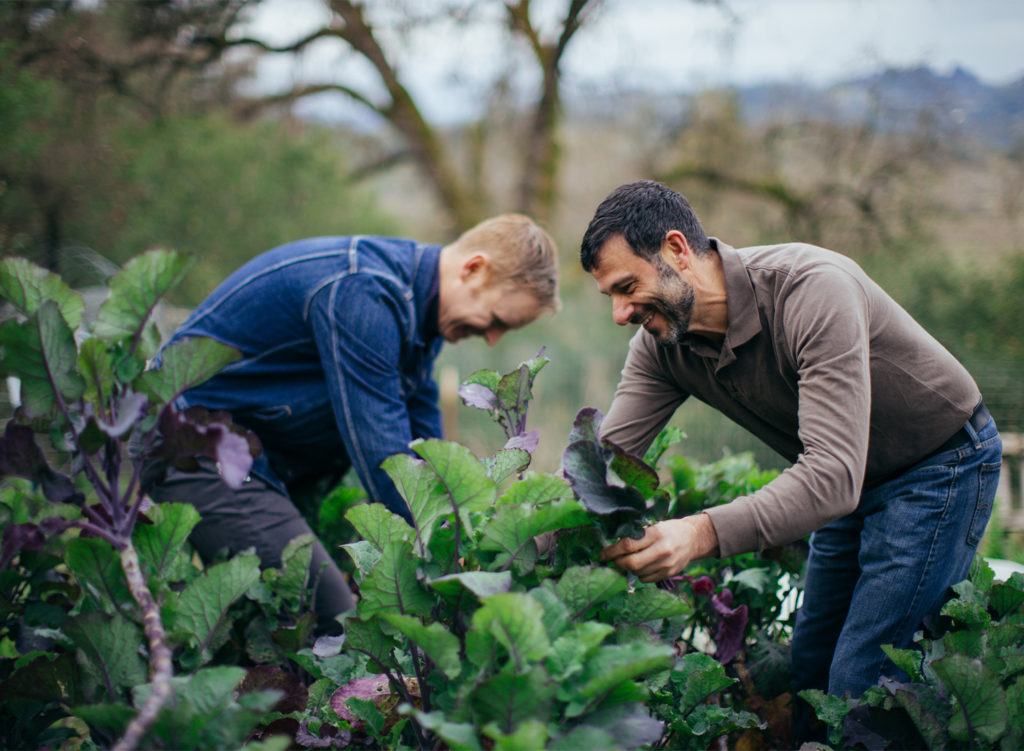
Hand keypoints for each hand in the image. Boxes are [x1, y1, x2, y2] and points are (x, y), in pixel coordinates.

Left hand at [600, 513, 718, 582]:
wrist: (693, 538)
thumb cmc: (668, 529)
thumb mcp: (653, 525)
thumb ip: (636, 534)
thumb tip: (613, 544)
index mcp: (656, 533)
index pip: (628, 545)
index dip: (612, 551)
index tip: (603, 554)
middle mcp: (663, 549)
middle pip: (632, 563)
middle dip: (618, 563)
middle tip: (612, 560)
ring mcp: (667, 564)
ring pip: (638, 573)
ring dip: (628, 569)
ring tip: (627, 561)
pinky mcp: (669, 574)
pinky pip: (646, 579)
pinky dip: (639, 575)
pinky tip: (640, 566)